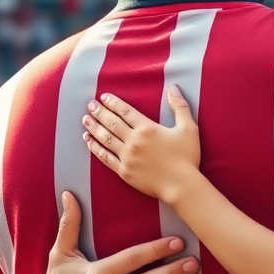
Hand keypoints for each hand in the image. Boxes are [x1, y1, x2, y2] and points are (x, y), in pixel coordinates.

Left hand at [81, 86, 201, 204]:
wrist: (181, 186)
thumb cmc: (187, 157)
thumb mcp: (189, 128)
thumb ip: (180, 106)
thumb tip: (173, 88)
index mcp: (147, 128)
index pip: (125, 111)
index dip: (113, 103)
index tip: (103, 97)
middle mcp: (133, 141)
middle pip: (112, 123)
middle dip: (99, 112)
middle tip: (90, 105)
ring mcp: (127, 157)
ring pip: (105, 138)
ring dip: (94, 127)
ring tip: (85, 119)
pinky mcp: (124, 172)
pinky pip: (105, 157)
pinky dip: (95, 148)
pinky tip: (88, 141)